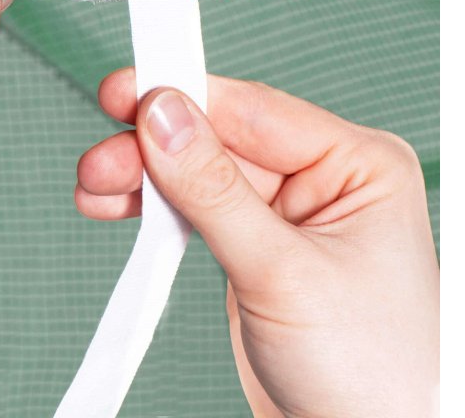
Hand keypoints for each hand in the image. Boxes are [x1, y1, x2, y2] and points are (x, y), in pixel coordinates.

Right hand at [77, 69, 438, 417]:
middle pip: (218, 139)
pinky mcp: (255, 249)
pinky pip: (196, 211)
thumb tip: (164, 116)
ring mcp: (286, 215)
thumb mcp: (283, 273)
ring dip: (144, 179)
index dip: (186, 98)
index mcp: (357, 164)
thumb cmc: (369, 373)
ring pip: (199, 173)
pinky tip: (118, 206)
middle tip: (99, 161)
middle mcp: (323, 179)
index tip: (125, 92)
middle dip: (153, 149)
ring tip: (95, 188)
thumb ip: (216, 191)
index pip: (255, 110)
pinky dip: (155, 210)